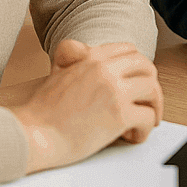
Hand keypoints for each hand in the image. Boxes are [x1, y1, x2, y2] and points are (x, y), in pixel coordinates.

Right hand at [8, 40, 162, 172]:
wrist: (32, 135)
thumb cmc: (42, 111)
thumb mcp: (57, 72)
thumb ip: (74, 58)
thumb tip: (82, 50)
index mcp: (92, 57)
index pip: (129, 51)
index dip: (137, 68)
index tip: (137, 83)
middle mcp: (105, 69)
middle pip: (147, 68)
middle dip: (151, 86)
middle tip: (148, 103)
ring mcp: (114, 91)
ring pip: (153, 90)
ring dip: (153, 107)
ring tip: (145, 122)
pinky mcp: (119, 115)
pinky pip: (147, 118)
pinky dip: (144, 130)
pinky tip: (132, 137)